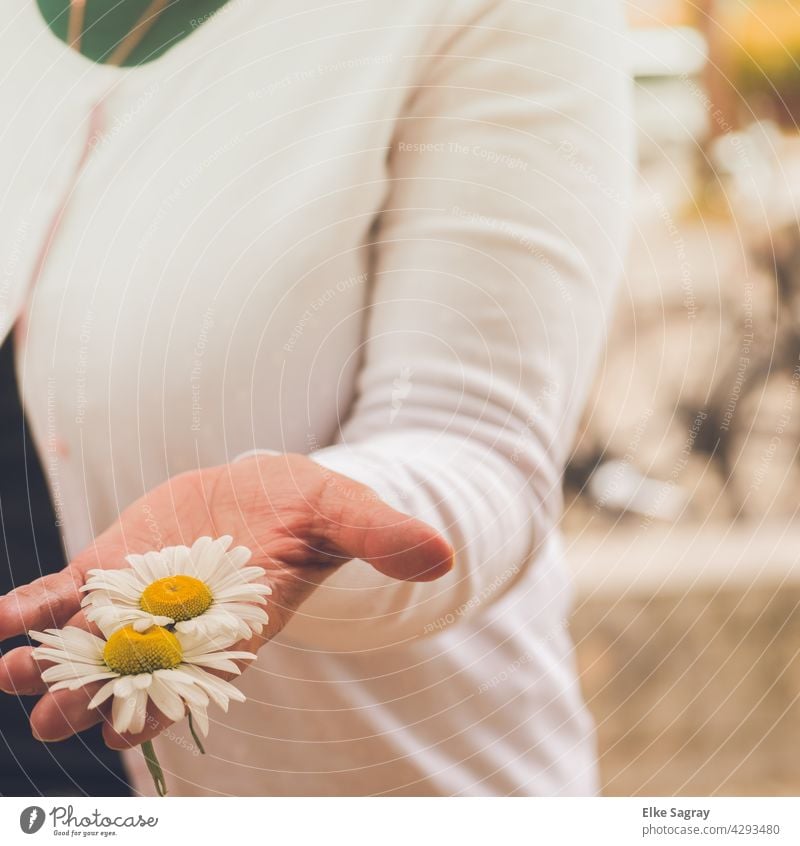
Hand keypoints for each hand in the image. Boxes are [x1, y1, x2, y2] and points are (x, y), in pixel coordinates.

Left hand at [0, 453, 452, 749]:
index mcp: (242, 620)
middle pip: (137, 670)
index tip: (129, 721)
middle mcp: (185, 623)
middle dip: (94, 697)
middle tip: (50, 719)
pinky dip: (29, 609)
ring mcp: (141, 598)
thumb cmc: (312, 509)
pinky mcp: (111, 568)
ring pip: (89, 641)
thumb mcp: (348, 514)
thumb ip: (385, 538)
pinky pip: (63, 594)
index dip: (171, 694)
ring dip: (49, 661)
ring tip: (9, 673)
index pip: (206, 669)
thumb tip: (442, 554)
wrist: (266, 494)